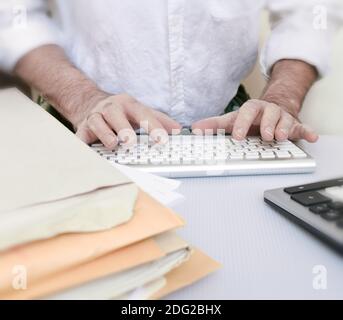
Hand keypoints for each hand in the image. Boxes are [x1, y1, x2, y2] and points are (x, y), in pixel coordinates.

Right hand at [75, 93, 181, 148]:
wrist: (89, 103)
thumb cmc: (121, 112)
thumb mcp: (140, 111)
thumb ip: (159, 120)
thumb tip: (178, 129)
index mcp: (128, 104)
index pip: (143, 113)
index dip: (153, 126)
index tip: (163, 140)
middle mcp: (110, 108)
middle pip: (116, 114)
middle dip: (124, 128)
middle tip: (131, 141)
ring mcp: (95, 117)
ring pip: (97, 123)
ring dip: (104, 134)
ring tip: (112, 144)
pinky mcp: (82, 128)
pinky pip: (80, 136)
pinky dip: (82, 144)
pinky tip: (86, 153)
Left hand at [192, 99, 318, 142]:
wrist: (271, 109)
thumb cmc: (250, 118)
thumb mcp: (232, 120)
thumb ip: (215, 125)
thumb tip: (194, 128)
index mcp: (252, 109)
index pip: (246, 112)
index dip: (241, 123)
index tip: (236, 136)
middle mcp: (267, 111)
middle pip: (268, 113)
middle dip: (266, 123)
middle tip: (264, 135)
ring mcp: (282, 117)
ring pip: (285, 119)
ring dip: (284, 128)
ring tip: (281, 137)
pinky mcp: (294, 125)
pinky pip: (303, 127)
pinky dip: (308, 131)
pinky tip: (312, 137)